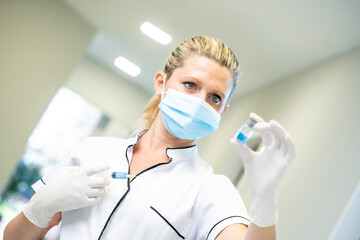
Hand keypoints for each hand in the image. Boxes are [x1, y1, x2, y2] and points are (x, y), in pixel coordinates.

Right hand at [23, 164, 110, 227]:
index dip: (103, 167)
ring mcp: (83, 193)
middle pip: (101, 181)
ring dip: (102, 189)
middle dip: (106, 180)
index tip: (109, 166)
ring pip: (100, 191)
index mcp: (78, 174)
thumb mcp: (63, 171)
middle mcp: (82, 183)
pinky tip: (97, 196)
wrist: (47, 200)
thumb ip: (75, 168)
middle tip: (107, 180)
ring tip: (101, 188)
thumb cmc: (55, 184)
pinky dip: (98, 197)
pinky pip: (96, 200)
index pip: (94, 169)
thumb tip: (83, 168)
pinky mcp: (82, 202)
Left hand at [230, 112, 294, 226]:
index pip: (266, 131)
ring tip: (271, 123)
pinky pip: (291, 152)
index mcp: (269, 147)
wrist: (259, 191)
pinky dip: (290, 143)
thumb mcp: (247, 159)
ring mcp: (282, 156)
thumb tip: (232, 139)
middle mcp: (277, 149)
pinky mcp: (285, 163)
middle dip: (267, 126)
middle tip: (255, 124)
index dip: (260, 122)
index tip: (251, 115)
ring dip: (279, 130)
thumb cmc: (255, 176)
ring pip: (284, 139)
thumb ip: (241, 149)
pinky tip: (285, 135)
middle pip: (275, 133)